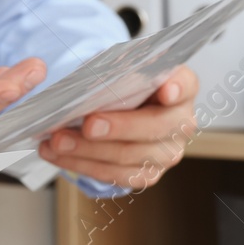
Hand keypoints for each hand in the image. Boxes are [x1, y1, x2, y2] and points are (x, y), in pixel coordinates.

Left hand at [37, 65, 198, 189]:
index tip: (165, 90)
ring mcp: (166, 152)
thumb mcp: (120, 69)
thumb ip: (115, 72)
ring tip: (58, 141)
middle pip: (156, 127)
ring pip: (130, 156)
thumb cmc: (121, 86)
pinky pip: (116, 175)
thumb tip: (87, 83)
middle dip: (119, 127)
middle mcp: (181, 122)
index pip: (185, 84)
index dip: (176, 87)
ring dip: (89, 150)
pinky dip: (83, 165)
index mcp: (180, 88)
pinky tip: (59, 156)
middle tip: (88, 125)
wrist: (118, 110)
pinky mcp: (147, 174)